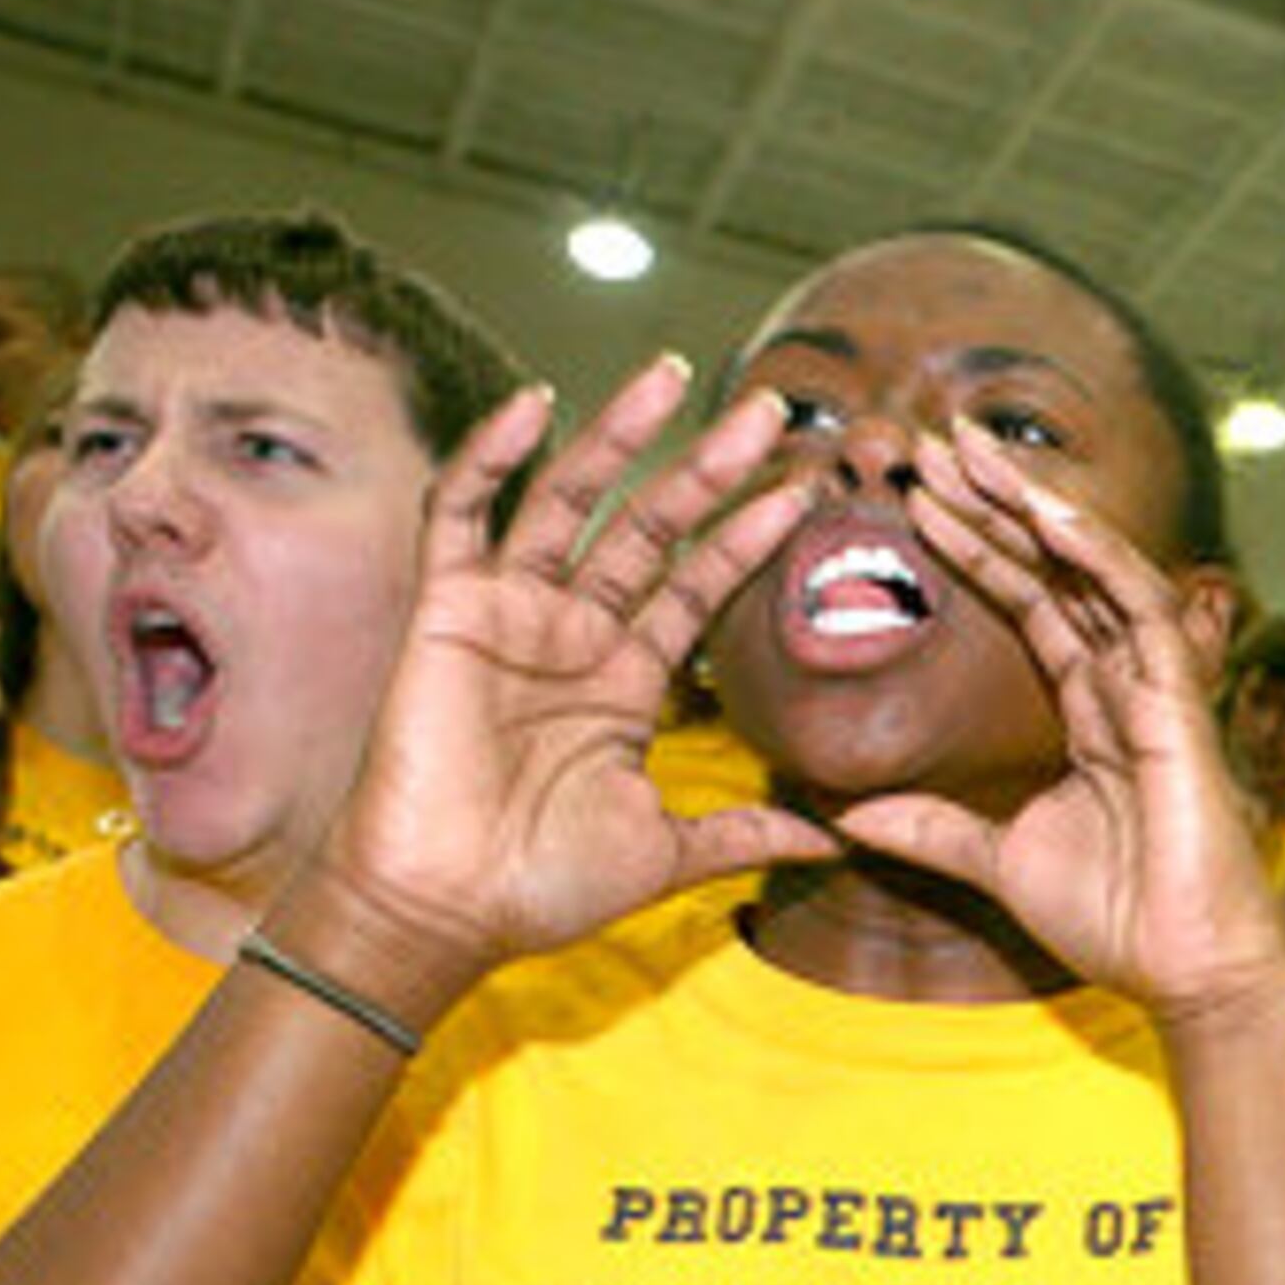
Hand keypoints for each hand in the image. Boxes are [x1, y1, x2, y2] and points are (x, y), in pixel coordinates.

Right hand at [303, 357, 828, 989]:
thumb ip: (748, 834)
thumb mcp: (668, 853)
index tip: (808, 487)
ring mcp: (511, 616)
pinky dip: (492, 456)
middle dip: (710, 466)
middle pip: (652, 527)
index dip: (750, 535)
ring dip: (622, 436)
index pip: (700, 585)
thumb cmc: (543, 885)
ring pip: (572, 500)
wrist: (447, 909)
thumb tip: (837, 843)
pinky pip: (463, 514)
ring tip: (676, 375)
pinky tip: (535, 404)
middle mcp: (574, 635)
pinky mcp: (447, 611)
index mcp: (626, 683)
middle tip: (772, 408)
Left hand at [830, 423, 1282, 1022]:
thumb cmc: (1115, 922)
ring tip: (971, 452)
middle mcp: (1127, 685)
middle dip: (997, 502)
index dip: (978, 549)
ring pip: (1095, 571)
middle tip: (933, 441)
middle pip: (1058, 570)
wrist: (1180, 974)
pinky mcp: (1180, 708)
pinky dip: (1095, 558)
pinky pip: (1140, 611)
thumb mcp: (996, 863)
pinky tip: (1045, 514)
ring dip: (1035, 507)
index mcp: (1093, 712)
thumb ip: (931, 831)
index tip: (919, 500)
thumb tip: (848, 816)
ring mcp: (1157, 690)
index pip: (1032, 604)